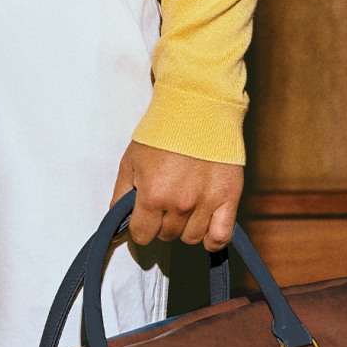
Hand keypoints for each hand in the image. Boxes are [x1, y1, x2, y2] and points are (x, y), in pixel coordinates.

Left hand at [111, 141, 243, 251]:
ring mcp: (205, 203)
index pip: (142, 235)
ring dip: (185, 227)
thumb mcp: (130, 162)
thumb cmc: (161, 132)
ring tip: (186, 206)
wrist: (197, 107)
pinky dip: (212, 239)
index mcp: (152, 195)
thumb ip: (121, 198)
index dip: (140, 227)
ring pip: (191, 238)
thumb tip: (118, 229)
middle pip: (167, 236)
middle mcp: (179, 204)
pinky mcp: (228, 198)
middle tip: (166, 201)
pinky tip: (206, 228)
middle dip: (162, 223)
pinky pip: (220, 237)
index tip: (144, 217)